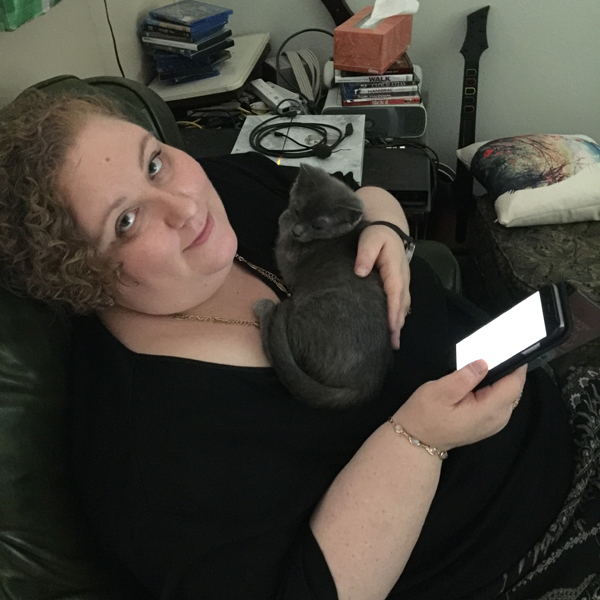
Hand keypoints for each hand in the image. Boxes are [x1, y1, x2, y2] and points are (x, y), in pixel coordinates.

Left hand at [355, 224, 410, 349]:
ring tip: (394, 342)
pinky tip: (394, 328)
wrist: (388, 227)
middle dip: (398, 326)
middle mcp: (402, 279)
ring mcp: (403, 282)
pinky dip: (399, 317)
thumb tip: (360, 272)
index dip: (393, 312)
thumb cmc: (377, 234)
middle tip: (393, 345)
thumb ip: (365, 254)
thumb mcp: (370, 239)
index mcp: (394, 270)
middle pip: (401, 305)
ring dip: (400, 324)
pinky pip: (402, 303)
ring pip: (403, 306)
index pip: (394, 295)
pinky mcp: (400, 284)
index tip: (390, 329)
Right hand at [394, 361, 527, 450]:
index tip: (510, 347)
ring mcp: (495, 422)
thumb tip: (484, 363)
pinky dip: (495, 387)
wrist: (418, 440)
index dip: (515, 364)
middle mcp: (498, 419)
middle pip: (514, 388)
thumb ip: (464, 377)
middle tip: (491, 351)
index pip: (514, 383)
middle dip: (507, 368)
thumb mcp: (439, 392)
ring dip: (500, 377)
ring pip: (509, 393)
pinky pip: (501, 400)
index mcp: (488, 411)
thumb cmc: (425, 416)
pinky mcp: (490, 422)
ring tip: (484, 363)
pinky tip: (481, 379)